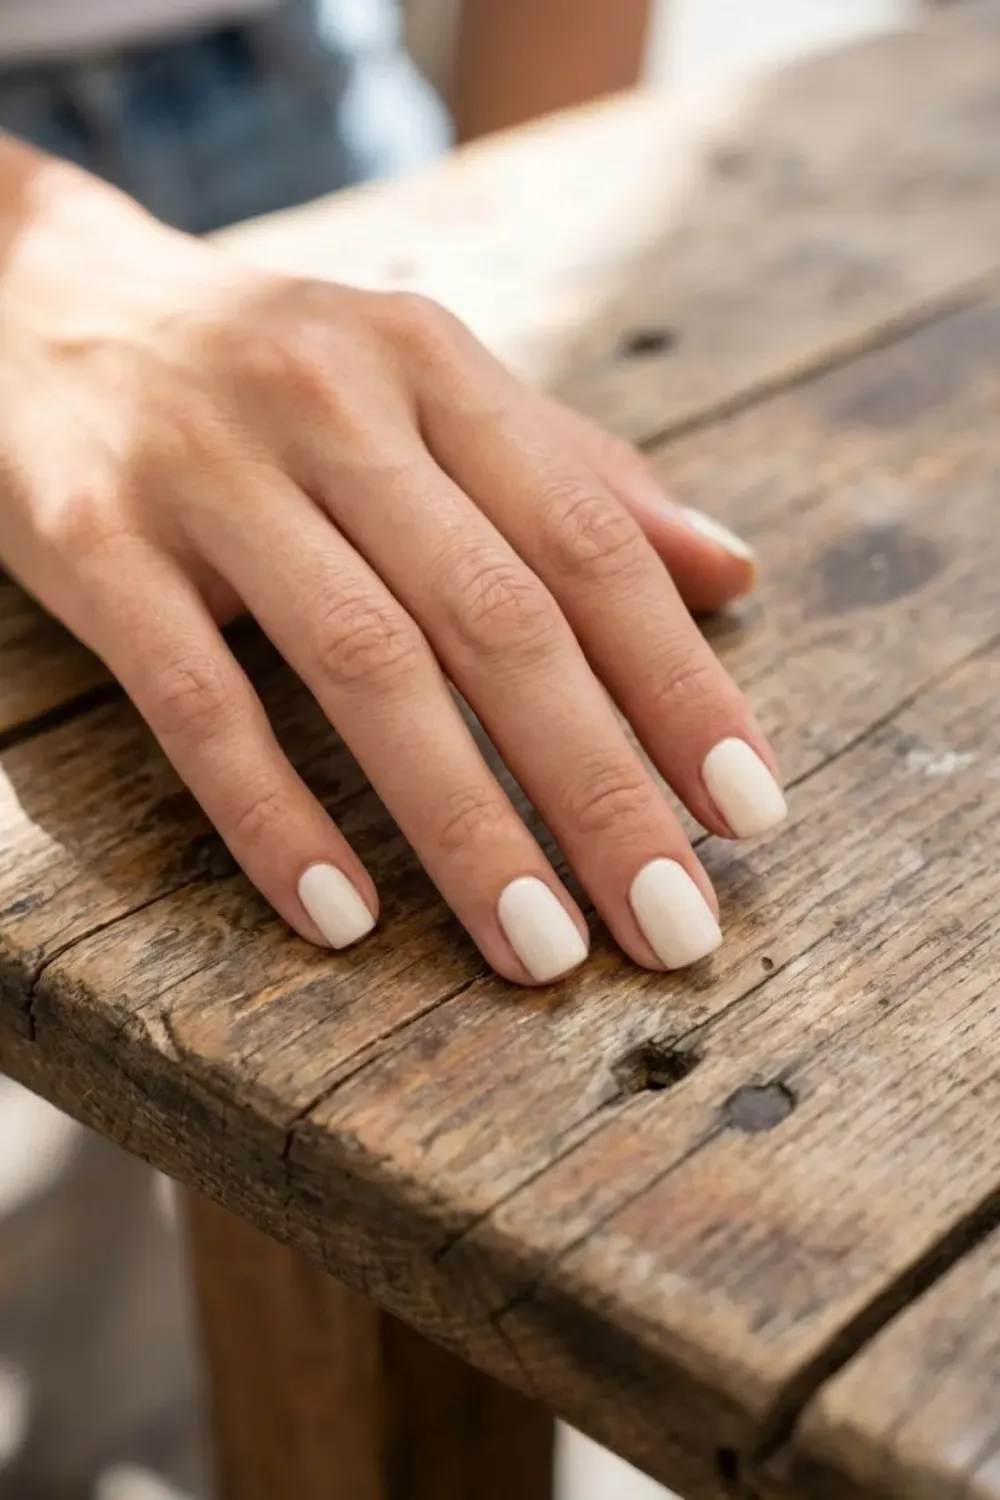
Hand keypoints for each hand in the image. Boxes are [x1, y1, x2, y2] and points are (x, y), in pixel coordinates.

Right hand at [0, 140, 784, 984]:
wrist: (35, 299)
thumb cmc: (266, 372)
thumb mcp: (425, 385)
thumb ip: (573, 475)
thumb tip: (730, 572)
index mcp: (434, 366)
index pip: (587, 540)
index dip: (678, 682)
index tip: (749, 811)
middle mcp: (333, 404)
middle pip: (495, 615)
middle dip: (598, 783)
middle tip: (674, 926)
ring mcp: (206, 472)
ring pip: (363, 663)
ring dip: (464, 821)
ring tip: (541, 948)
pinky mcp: (94, 541)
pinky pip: (195, 698)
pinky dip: (272, 813)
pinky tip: (343, 915)